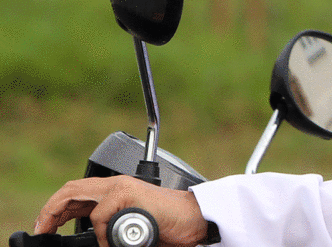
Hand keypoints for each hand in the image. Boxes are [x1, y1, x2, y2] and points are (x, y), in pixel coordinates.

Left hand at [33, 176, 209, 246]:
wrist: (196, 220)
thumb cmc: (170, 226)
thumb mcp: (130, 228)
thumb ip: (110, 229)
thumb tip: (91, 241)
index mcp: (117, 191)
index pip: (77, 194)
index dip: (56, 210)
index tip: (46, 228)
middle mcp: (116, 185)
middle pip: (70, 189)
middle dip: (48, 210)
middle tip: (41, 229)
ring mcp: (121, 187)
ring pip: (75, 194)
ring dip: (57, 213)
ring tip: (50, 228)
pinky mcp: (128, 195)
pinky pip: (100, 215)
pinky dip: (99, 234)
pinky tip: (108, 242)